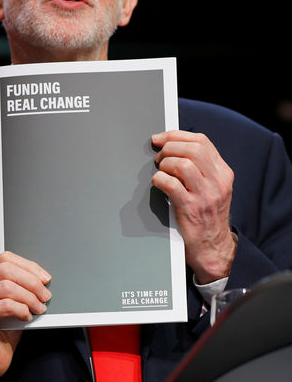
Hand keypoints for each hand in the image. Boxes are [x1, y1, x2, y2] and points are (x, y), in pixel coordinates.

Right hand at [0, 251, 50, 381]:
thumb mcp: (11, 304)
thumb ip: (19, 289)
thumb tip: (42, 280)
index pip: (4, 259)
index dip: (28, 266)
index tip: (44, 277)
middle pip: (5, 270)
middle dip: (31, 282)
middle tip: (45, 295)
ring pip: (6, 287)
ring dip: (29, 297)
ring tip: (38, 308)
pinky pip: (5, 306)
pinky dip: (21, 310)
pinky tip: (26, 317)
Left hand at [151, 131, 236, 282]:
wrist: (212, 245)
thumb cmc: (207, 213)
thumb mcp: (213, 186)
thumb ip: (200, 166)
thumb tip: (173, 145)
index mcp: (223, 172)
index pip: (202, 141)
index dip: (177, 135)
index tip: (161, 138)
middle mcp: (217, 182)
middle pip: (192, 149)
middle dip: (169, 148)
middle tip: (159, 157)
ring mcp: (205, 195)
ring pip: (182, 164)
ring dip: (164, 164)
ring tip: (161, 171)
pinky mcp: (191, 208)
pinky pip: (171, 184)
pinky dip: (159, 179)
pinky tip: (158, 183)